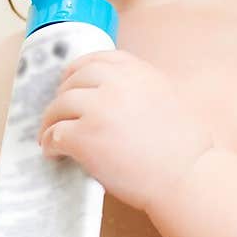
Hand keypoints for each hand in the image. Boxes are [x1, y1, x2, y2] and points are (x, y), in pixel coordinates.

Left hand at [38, 48, 211, 211]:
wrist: (187, 176)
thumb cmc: (184, 147)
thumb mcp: (167, 96)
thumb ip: (139, 87)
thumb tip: (110, 93)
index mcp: (137, 71)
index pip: (97, 59)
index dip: (79, 70)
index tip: (71, 80)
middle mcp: (115, 83)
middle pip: (74, 80)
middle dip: (63, 95)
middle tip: (59, 112)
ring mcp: (97, 108)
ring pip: (59, 105)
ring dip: (51, 120)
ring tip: (50, 134)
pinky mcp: (84, 136)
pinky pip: (56, 134)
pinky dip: (50, 142)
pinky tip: (53, 151)